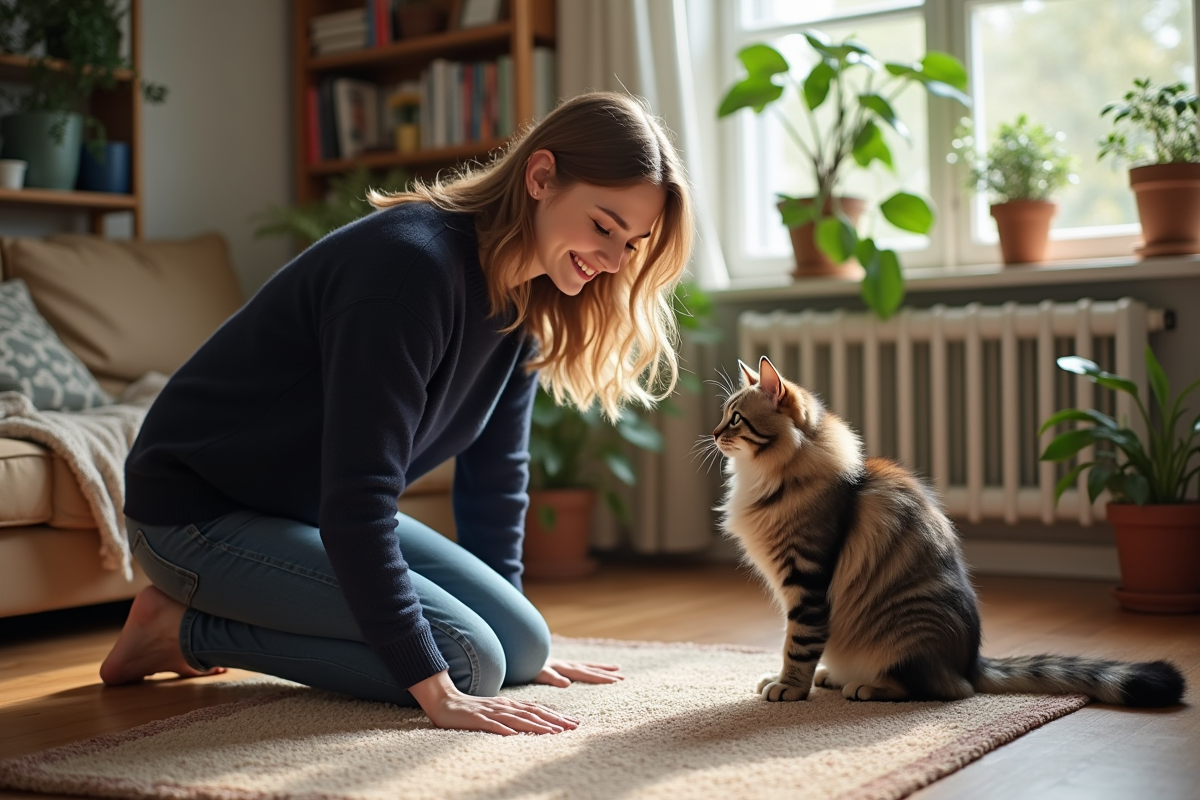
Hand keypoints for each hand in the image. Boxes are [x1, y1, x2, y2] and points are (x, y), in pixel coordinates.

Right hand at [408, 670, 578, 735]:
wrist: (445, 702)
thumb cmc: (473, 710)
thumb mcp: (498, 712)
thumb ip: (515, 716)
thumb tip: (535, 725)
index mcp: (510, 704)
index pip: (538, 709)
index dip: (556, 716)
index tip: (574, 723)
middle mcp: (504, 706)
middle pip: (533, 713)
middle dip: (555, 720)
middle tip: (574, 727)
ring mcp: (491, 712)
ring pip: (517, 719)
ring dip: (537, 726)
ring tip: (553, 732)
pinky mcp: (477, 718)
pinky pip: (492, 725)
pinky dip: (504, 729)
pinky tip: (514, 735)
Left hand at [533, 658, 623, 686]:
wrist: (519, 654)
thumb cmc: (528, 667)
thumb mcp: (538, 673)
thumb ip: (552, 677)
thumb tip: (567, 684)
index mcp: (564, 668)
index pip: (587, 673)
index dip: (602, 677)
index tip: (617, 681)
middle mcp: (566, 664)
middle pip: (590, 669)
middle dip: (606, 674)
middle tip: (623, 678)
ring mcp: (564, 663)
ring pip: (587, 665)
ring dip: (601, 668)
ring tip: (617, 668)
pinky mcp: (559, 664)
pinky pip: (579, 666)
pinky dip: (590, 667)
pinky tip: (592, 668)